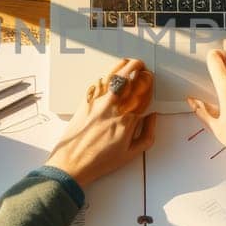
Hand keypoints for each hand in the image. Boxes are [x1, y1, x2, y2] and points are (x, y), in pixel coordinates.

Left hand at [45, 58, 157, 186]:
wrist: (72, 163)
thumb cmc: (100, 161)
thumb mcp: (131, 154)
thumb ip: (147, 134)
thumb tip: (152, 117)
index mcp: (128, 121)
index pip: (143, 94)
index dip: (148, 83)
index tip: (150, 78)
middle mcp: (114, 108)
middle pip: (130, 81)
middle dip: (139, 70)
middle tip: (142, 67)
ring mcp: (98, 103)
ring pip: (114, 77)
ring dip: (124, 67)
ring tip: (130, 63)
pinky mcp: (85, 102)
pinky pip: (97, 84)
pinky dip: (106, 76)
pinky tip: (111, 74)